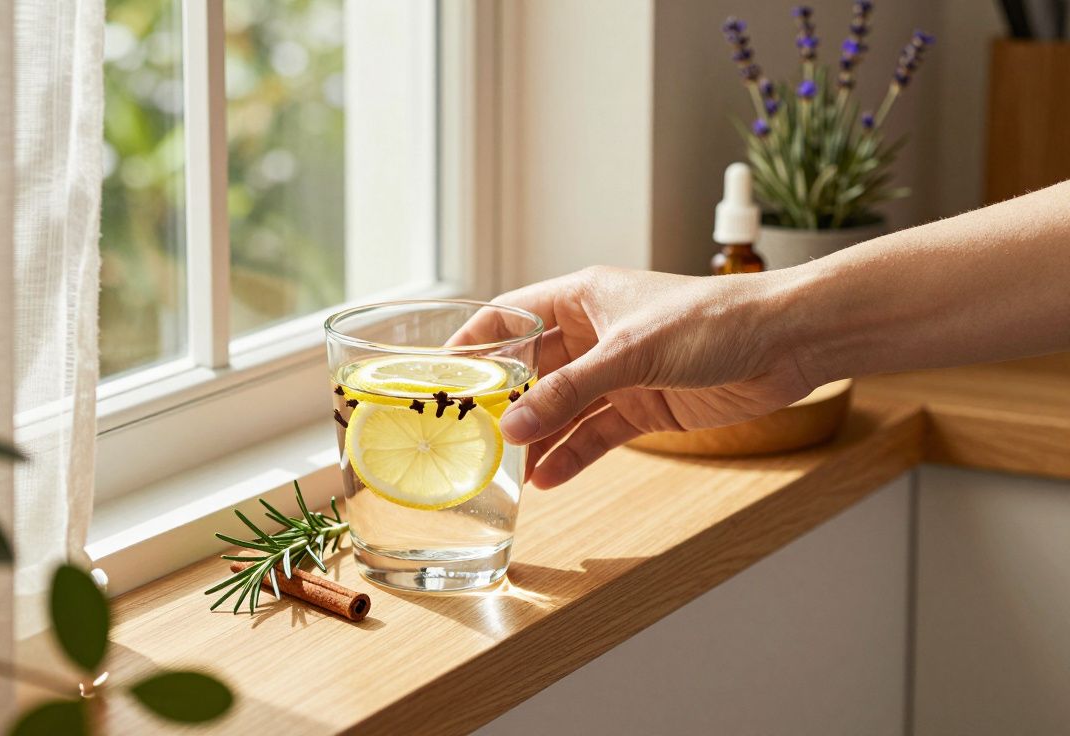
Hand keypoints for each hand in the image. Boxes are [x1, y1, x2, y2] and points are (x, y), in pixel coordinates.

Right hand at [475, 267, 813, 488]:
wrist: (788, 343)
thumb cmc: (714, 319)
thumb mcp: (631, 353)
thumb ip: (569, 391)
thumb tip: (515, 427)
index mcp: (583, 297)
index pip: (510, 316)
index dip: (474, 343)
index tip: (439, 375)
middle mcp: (595, 333)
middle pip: (532, 369)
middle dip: (503, 402)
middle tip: (466, 435)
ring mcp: (619, 372)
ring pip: (562, 408)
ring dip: (537, 437)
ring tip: (502, 471)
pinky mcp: (645, 406)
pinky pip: (596, 433)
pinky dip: (574, 455)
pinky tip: (549, 479)